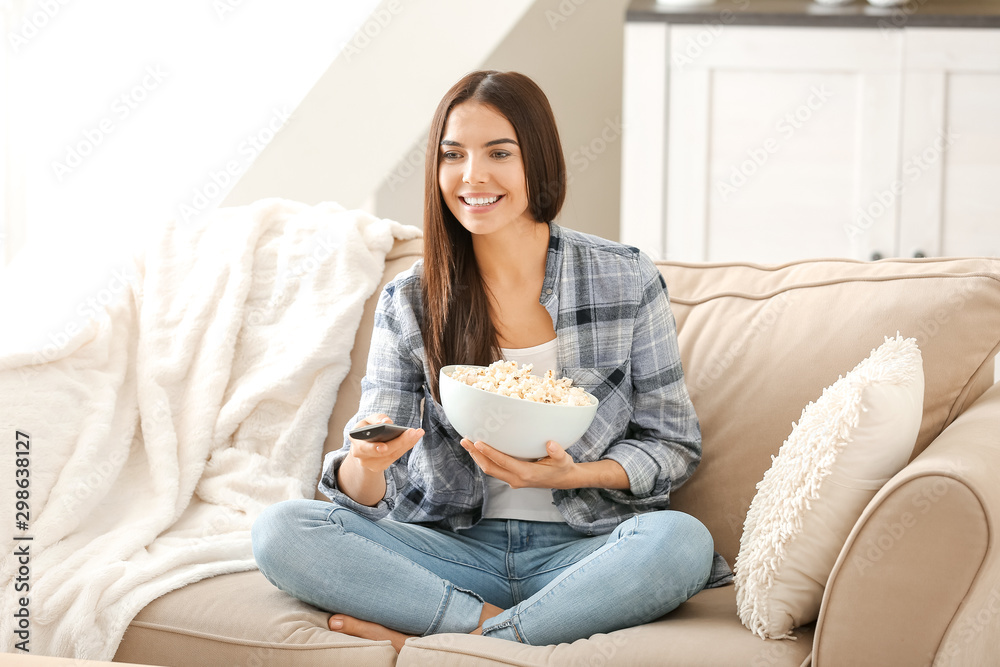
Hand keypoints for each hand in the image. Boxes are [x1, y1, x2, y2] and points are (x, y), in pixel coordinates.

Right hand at [348, 414, 422, 473]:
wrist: (362, 445)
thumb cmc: (367, 429)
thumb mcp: (368, 420)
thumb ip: (377, 418)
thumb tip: (387, 422)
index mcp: (355, 441)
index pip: (364, 448)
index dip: (374, 448)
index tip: (384, 447)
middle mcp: (361, 456)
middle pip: (383, 452)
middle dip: (399, 442)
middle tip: (413, 432)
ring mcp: (371, 464)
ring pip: (392, 455)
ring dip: (407, 443)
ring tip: (418, 432)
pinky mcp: (380, 466)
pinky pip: (396, 457)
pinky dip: (406, 446)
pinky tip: (415, 437)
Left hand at [460, 438, 579, 489]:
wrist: (564, 480)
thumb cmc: (563, 467)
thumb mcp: (563, 459)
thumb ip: (557, 452)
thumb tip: (550, 444)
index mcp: (526, 473)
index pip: (503, 462)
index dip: (489, 452)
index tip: (477, 442)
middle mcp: (516, 479)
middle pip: (490, 468)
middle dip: (476, 454)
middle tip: (465, 440)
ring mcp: (513, 480)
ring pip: (490, 470)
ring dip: (478, 457)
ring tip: (467, 443)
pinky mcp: (513, 478)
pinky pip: (495, 470)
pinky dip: (485, 460)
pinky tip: (479, 450)